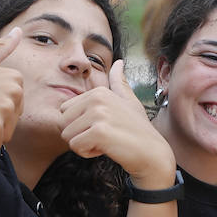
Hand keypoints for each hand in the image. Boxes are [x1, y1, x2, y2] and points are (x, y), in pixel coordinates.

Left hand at [60, 59, 175, 185]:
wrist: (152, 153)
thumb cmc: (139, 130)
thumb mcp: (130, 101)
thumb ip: (119, 83)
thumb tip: (119, 62)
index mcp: (99, 91)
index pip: (65, 111)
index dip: (81, 124)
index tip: (102, 126)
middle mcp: (97, 99)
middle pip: (63, 123)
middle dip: (79, 134)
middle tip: (103, 136)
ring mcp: (98, 114)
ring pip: (67, 136)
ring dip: (83, 145)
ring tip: (106, 142)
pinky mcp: (99, 132)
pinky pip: (76, 146)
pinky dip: (88, 153)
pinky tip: (106, 149)